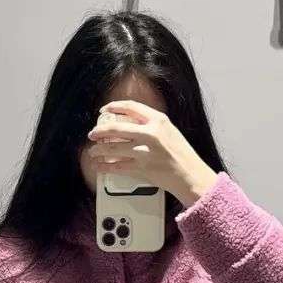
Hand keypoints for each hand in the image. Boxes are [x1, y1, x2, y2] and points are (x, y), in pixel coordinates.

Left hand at [86, 100, 217, 205]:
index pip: (130, 107)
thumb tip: (127, 123)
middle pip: (116, 128)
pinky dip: (105, 167)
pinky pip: (117, 166)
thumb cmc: (182, 155)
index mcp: (158, 120)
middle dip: (99, 131)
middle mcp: (150, 133)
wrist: (190, 175)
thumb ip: (150, 125)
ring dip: (99, 150)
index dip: (113, 107)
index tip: (104, 111)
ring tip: (93, 152)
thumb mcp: (169, 131)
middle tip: (92, 134)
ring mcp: (145, 151)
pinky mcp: (142, 168)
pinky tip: (99, 166)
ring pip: (113, 148)